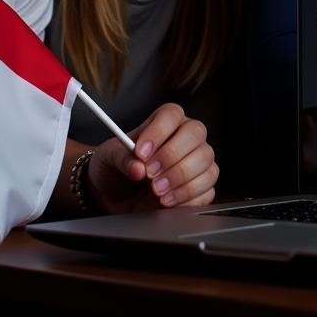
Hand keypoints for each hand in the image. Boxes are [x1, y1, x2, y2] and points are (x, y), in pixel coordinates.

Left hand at [87, 104, 217, 212]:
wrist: (116, 196)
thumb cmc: (115, 168)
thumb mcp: (109, 157)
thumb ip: (121, 158)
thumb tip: (138, 168)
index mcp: (164, 122)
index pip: (171, 114)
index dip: (158, 131)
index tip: (141, 152)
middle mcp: (185, 137)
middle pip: (195, 133)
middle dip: (172, 156)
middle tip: (150, 174)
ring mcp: (197, 162)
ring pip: (206, 160)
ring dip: (181, 178)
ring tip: (157, 191)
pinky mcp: (201, 187)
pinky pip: (207, 189)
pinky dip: (188, 197)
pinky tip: (167, 202)